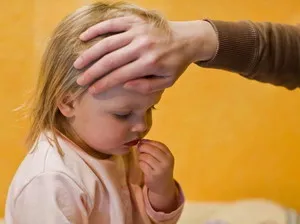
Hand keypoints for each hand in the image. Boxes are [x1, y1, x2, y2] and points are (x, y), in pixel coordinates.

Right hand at [74, 16, 216, 93]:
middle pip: (110, 60)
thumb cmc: (175, 63)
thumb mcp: (167, 81)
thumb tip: (125, 85)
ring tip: (78, 64)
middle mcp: (142, 46)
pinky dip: (97, 30)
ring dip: (90, 54)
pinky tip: (84, 37)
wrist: (188, 39)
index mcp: (150, 63)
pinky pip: (112, 23)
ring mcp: (138, 31)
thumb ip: (147, 86)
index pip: (120, 76)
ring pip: (107, 43)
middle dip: (92, 72)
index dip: (104, 84)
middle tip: (80, 80)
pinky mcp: (135, 21)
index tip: (92, 91)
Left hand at [137, 139, 177, 211]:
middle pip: (150, 149)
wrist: (163, 187)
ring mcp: (160, 169)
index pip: (158, 144)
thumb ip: (155, 149)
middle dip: (142, 148)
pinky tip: (143, 166)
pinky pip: (142, 164)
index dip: (148, 142)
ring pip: (145, 157)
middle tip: (139, 149)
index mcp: (169, 156)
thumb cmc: (161, 169)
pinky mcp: (152, 176)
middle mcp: (166, 162)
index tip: (142, 142)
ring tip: (143, 160)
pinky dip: (140, 164)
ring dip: (141, 157)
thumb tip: (141, 141)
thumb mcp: (163, 158)